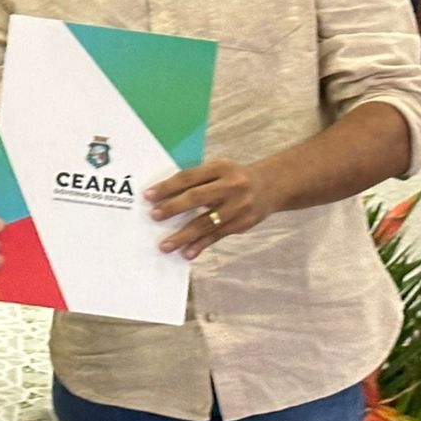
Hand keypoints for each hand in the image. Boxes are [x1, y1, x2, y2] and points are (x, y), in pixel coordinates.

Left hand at [146, 159, 282, 259]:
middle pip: (197, 197)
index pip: (189, 177)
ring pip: (207, 222)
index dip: (167, 186)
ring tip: (165, 245)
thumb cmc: (234, 177)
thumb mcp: (218, 170)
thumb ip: (196, 180)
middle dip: (173, 208)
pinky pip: (218, 235)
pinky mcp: (243, 223)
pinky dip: (201, 245)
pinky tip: (187, 252)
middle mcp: (231, 186)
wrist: (271, 185)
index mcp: (220, 168)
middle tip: (153, 216)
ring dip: (184, 235)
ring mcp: (239, 206)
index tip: (148, 196)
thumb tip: (163, 196)